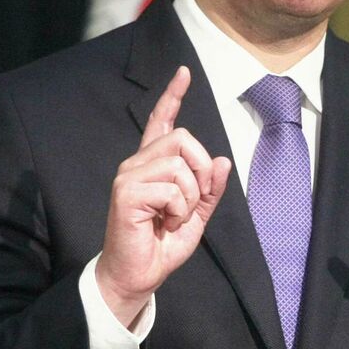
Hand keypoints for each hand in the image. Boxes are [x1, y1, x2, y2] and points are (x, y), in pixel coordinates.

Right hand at [95, 66, 231, 326]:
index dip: (173, 96)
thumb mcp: (197, 216)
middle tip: (192, 203)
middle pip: (184, 139)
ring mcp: (128, 176)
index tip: (183, 73)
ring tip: (174, 218)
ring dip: (190, 198)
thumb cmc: (162, 245)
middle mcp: (137, 164)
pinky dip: (180, 211)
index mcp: (152, 165)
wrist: (138, 275)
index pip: (162, 122)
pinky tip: (164, 223)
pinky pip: (172, 189)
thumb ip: (210, 189)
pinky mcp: (126, 193)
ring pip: (180, 165)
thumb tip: (222, 159)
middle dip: (201, 171)